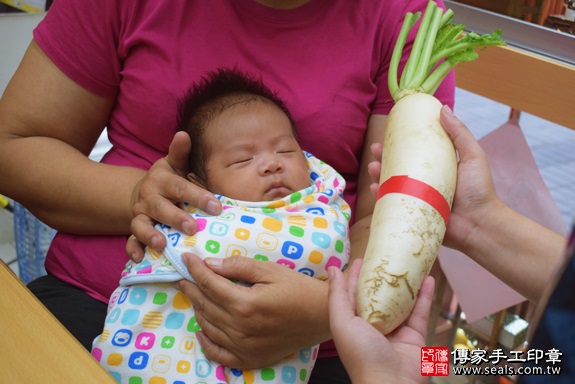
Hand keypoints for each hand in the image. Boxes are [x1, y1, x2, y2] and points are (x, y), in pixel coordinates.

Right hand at [126, 132, 221, 260]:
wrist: (144, 191)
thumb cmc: (169, 180)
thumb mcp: (174, 165)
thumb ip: (180, 153)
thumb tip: (184, 134)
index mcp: (161, 180)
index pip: (181, 188)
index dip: (198, 197)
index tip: (216, 206)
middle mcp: (149, 197)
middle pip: (161, 208)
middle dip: (175, 218)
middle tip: (192, 227)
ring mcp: (140, 215)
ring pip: (141, 225)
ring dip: (150, 234)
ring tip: (161, 244)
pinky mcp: (134, 230)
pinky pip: (131, 241)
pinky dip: (133, 249)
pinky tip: (139, 258)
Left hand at [175, 253, 330, 368]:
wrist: (322, 316)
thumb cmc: (298, 289)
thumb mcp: (270, 270)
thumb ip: (238, 266)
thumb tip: (210, 263)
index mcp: (245, 304)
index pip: (209, 283)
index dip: (195, 269)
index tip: (186, 258)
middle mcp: (240, 328)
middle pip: (204, 304)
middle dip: (191, 287)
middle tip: (183, 275)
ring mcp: (243, 346)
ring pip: (207, 326)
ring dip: (197, 308)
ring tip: (193, 294)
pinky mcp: (249, 358)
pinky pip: (217, 353)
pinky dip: (205, 341)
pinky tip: (201, 329)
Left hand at [328, 259, 433, 383]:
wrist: (391, 383)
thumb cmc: (362, 354)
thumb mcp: (342, 322)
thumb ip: (338, 295)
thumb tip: (333, 269)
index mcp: (354, 322)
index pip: (354, 293)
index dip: (357, 275)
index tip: (363, 257)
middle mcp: (374, 324)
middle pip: (379, 295)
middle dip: (384, 276)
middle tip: (389, 254)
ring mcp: (396, 330)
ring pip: (402, 301)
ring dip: (407, 282)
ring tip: (411, 261)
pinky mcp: (415, 335)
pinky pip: (421, 311)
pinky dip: (425, 295)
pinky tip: (429, 278)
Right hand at [368, 105, 501, 252]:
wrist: (479, 224)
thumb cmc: (479, 190)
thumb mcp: (472, 156)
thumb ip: (459, 133)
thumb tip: (443, 109)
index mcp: (438, 167)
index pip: (415, 151)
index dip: (401, 143)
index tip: (389, 133)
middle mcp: (425, 182)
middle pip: (399, 167)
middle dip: (384, 158)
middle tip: (375, 151)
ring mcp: (417, 198)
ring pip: (392, 184)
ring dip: (379, 175)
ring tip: (373, 168)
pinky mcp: (412, 214)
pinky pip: (392, 204)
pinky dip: (381, 196)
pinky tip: (375, 189)